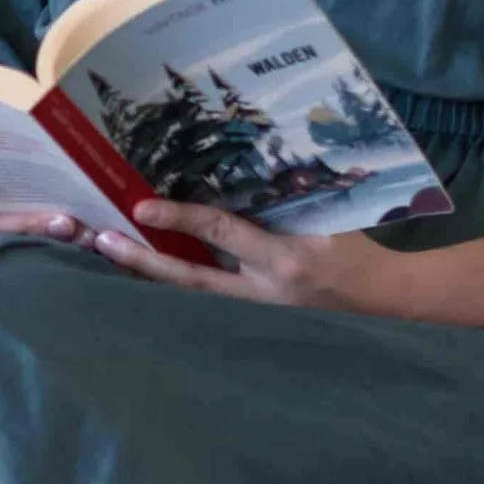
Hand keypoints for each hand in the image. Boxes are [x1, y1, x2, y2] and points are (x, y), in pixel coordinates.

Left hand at [91, 194, 384, 309]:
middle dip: (142, 263)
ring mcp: (255, 313)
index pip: (223, 234)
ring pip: (189, 297)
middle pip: (189, 280)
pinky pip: (203, 303)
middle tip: (100, 242)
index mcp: (286, 259)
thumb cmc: (355, 249)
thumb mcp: (329, 217)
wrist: (382, 299)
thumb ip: (284, 196)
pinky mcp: (251, 321)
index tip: (140, 208)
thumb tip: (237, 163)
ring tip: (108, 254)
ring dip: (148, 277)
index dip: (181, 219)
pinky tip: (141, 275)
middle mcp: (262, 292)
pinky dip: (171, 289)